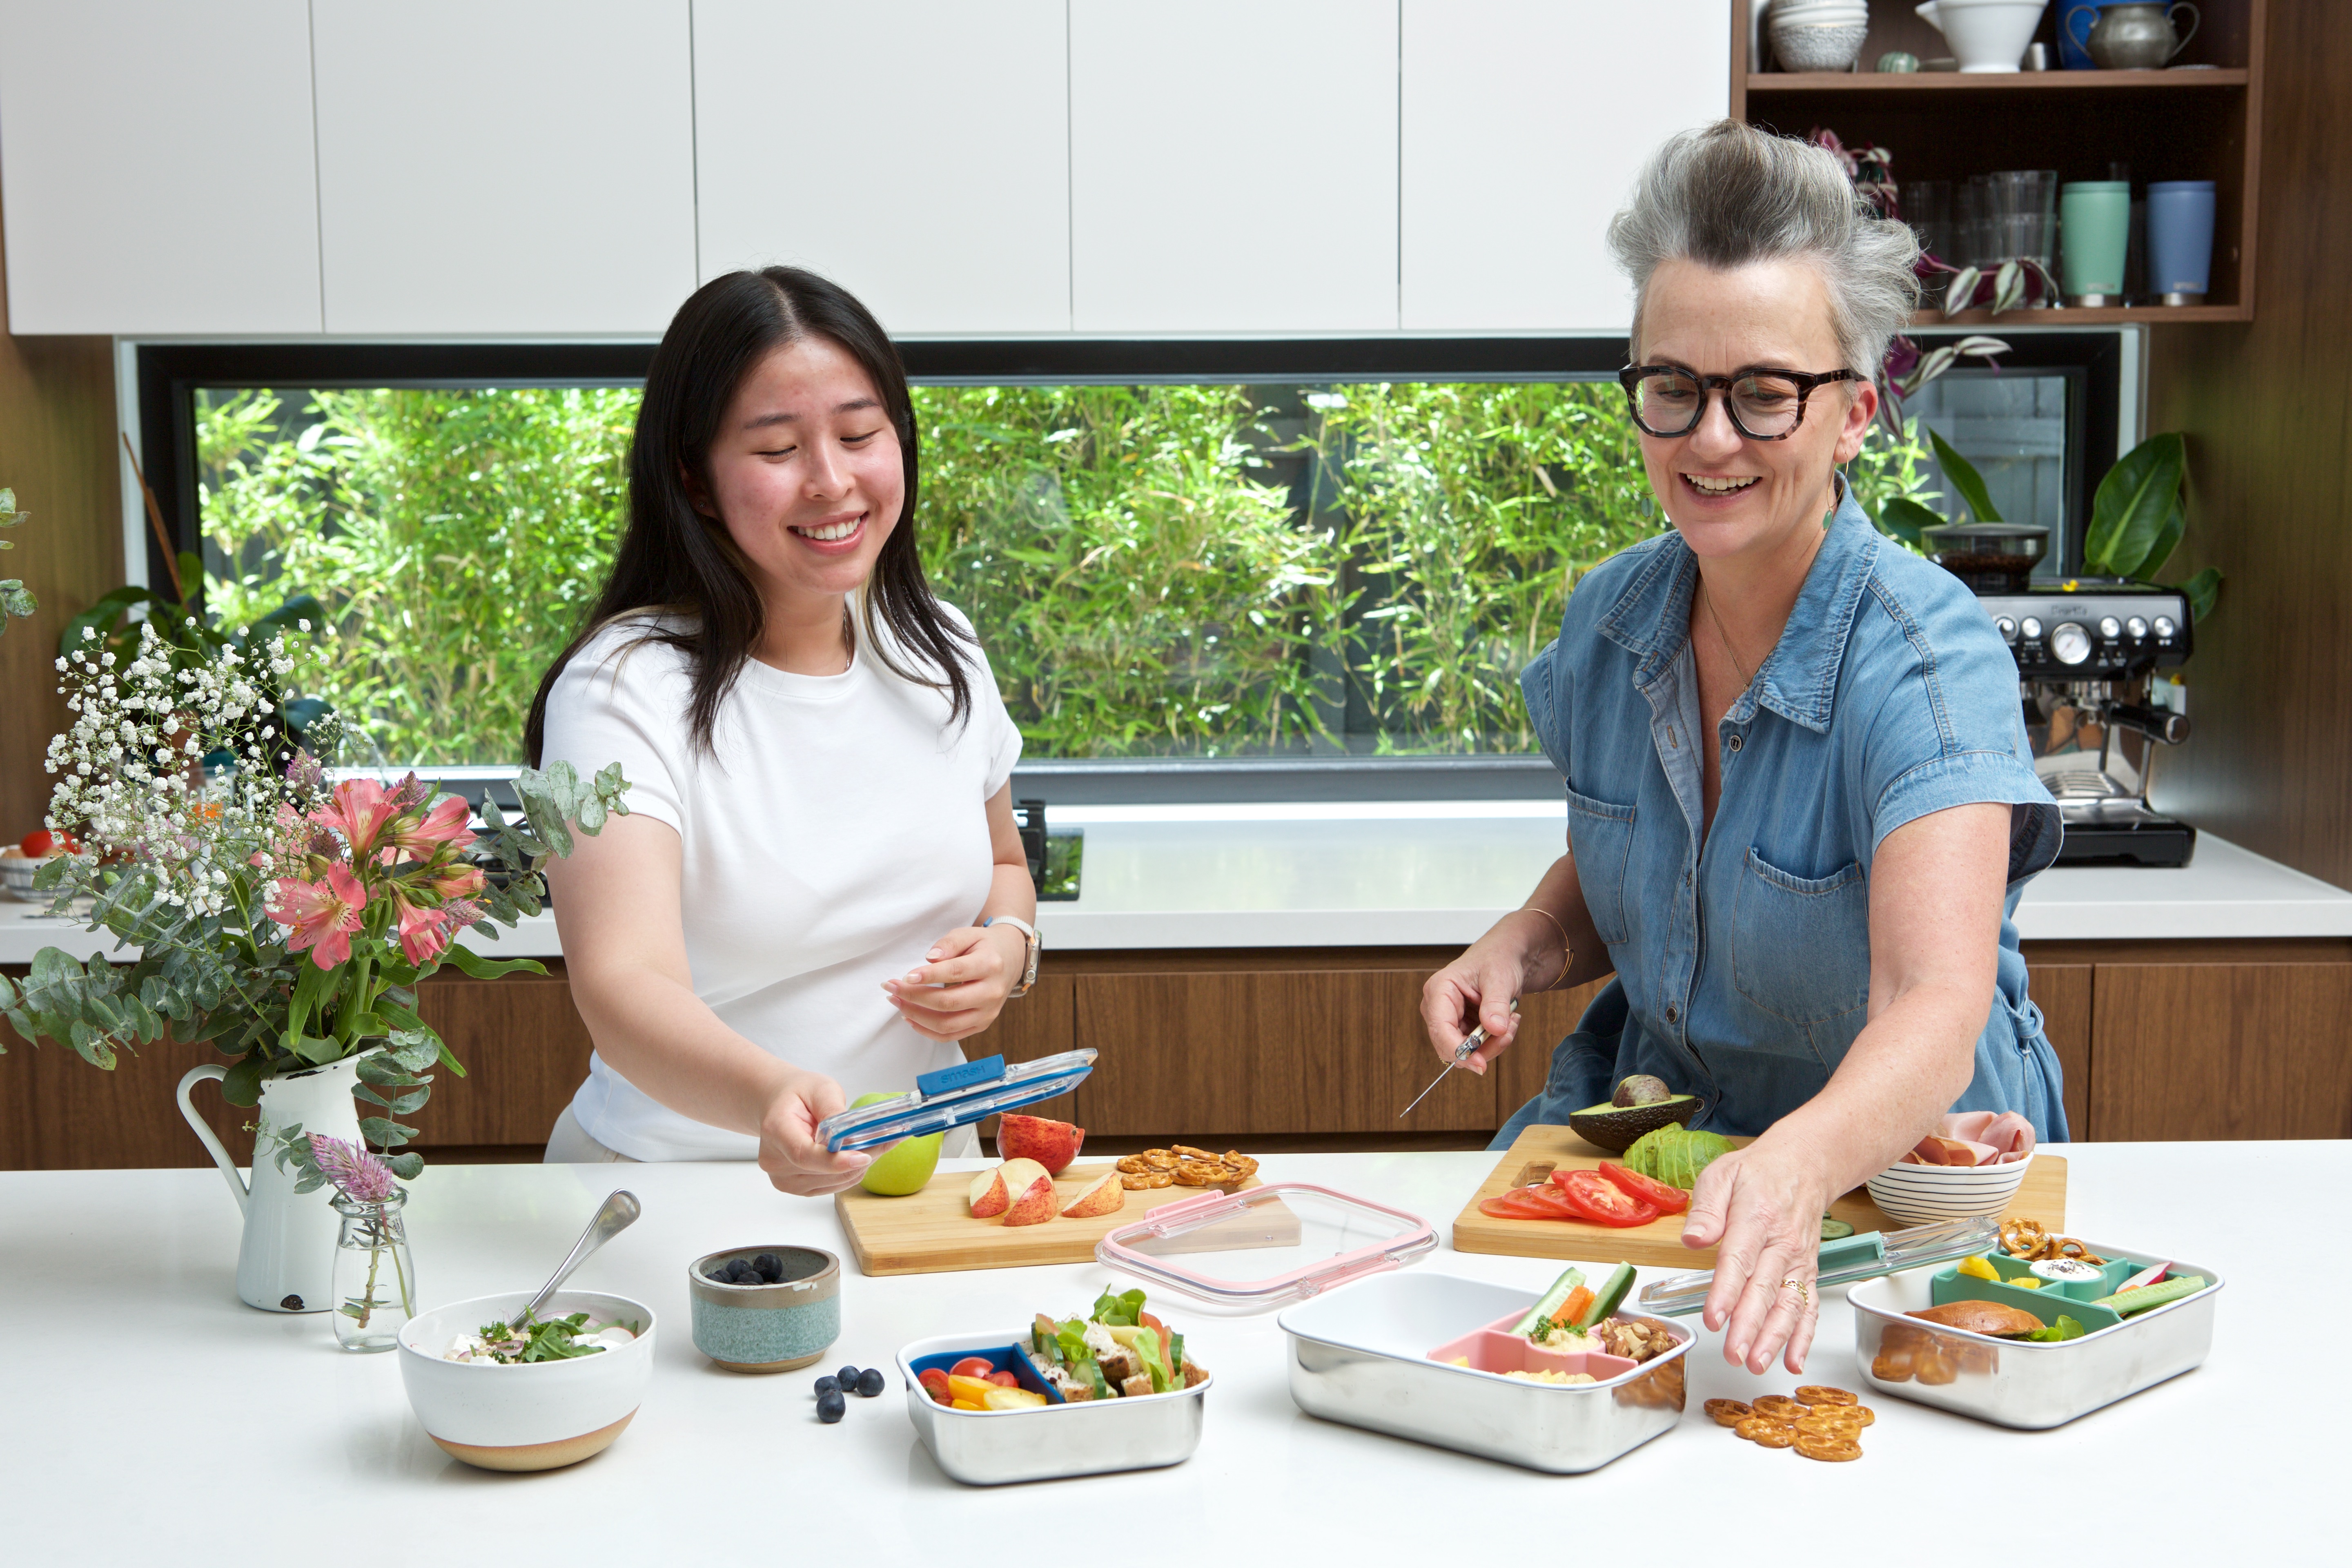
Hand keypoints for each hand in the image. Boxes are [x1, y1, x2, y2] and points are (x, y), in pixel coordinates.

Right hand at [755, 1068, 871, 1195]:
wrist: (778, 1105)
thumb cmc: (798, 1094)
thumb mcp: (820, 1089)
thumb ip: (833, 1110)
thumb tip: (853, 1132)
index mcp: (776, 1131)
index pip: (803, 1155)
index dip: (835, 1161)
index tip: (864, 1156)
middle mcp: (775, 1161)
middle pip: (823, 1171)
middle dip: (860, 1158)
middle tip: (888, 1140)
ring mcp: (784, 1179)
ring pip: (834, 1182)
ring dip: (859, 1166)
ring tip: (874, 1143)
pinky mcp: (798, 1188)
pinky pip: (833, 1186)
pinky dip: (851, 1172)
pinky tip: (859, 1154)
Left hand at [882, 923, 1025, 1042]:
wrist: (1011, 960)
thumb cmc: (985, 946)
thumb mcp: (969, 934)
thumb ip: (949, 943)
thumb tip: (929, 959)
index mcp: (990, 965)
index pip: (955, 972)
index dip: (928, 976)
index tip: (906, 976)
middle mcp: (992, 992)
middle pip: (948, 1003)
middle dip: (914, 997)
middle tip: (891, 987)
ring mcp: (988, 1013)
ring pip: (947, 1024)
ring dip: (916, 1016)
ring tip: (897, 1002)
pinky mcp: (981, 1025)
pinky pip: (950, 1036)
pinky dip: (927, 1031)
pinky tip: (910, 1017)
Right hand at [1417, 930, 1531, 1075]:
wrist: (1506, 956)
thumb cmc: (1497, 958)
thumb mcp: (1500, 978)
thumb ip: (1496, 1004)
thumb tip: (1495, 1029)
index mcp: (1439, 990)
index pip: (1440, 1029)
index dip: (1458, 1050)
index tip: (1481, 1064)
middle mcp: (1438, 1007)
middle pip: (1451, 1045)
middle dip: (1483, 1047)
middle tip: (1508, 1033)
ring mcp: (1449, 1019)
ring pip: (1465, 1050)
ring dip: (1492, 1044)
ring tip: (1511, 1021)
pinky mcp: (1461, 1027)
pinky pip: (1475, 1047)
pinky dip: (1494, 1041)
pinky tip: (1507, 1023)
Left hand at [1681, 1138, 1838, 1373]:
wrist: (1805, 1165)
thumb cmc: (1758, 1173)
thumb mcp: (1721, 1175)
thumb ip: (1706, 1209)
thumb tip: (1692, 1239)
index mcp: (1756, 1218)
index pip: (1739, 1261)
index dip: (1726, 1292)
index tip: (1714, 1318)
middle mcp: (1782, 1243)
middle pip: (1765, 1290)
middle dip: (1749, 1326)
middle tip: (1734, 1354)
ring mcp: (1798, 1260)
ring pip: (1789, 1304)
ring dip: (1775, 1338)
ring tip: (1757, 1363)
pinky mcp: (1808, 1272)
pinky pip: (1808, 1307)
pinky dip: (1803, 1337)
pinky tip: (1793, 1361)